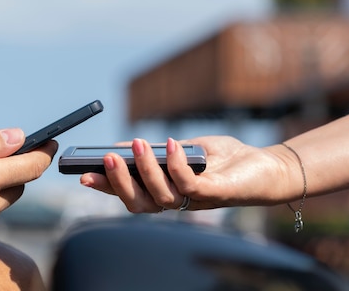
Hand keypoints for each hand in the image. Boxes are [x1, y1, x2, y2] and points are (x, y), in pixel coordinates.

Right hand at [81, 136, 294, 211]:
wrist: (265, 166)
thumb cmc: (224, 158)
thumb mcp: (185, 149)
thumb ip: (160, 152)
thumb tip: (128, 146)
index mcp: (165, 191)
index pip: (130, 194)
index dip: (106, 188)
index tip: (83, 175)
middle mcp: (177, 201)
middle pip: (139, 204)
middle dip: (118, 183)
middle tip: (105, 160)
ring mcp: (195, 200)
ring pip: (160, 196)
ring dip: (145, 170)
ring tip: (137, 144)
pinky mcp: (215, 194)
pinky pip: (189, 184)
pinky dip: (176, 164)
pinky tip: (170, 144)